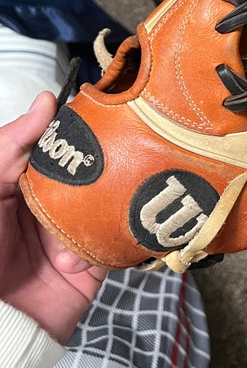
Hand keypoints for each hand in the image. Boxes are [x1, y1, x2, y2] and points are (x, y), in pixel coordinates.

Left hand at [0, 92, 105, 343]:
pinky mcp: (94, 265)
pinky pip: (115, 244)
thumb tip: (47, 101)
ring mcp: (76, 234)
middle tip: (104, 163)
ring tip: (63, 238)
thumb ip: (7, 145)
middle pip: (93, 173)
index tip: (100, 113)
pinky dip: (101, 249)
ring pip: (107, 205)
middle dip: (98, 171)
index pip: (62, 147)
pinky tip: (70, 262)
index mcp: (25, 183)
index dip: (79, 132)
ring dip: (93, 217)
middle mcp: (55, 204)